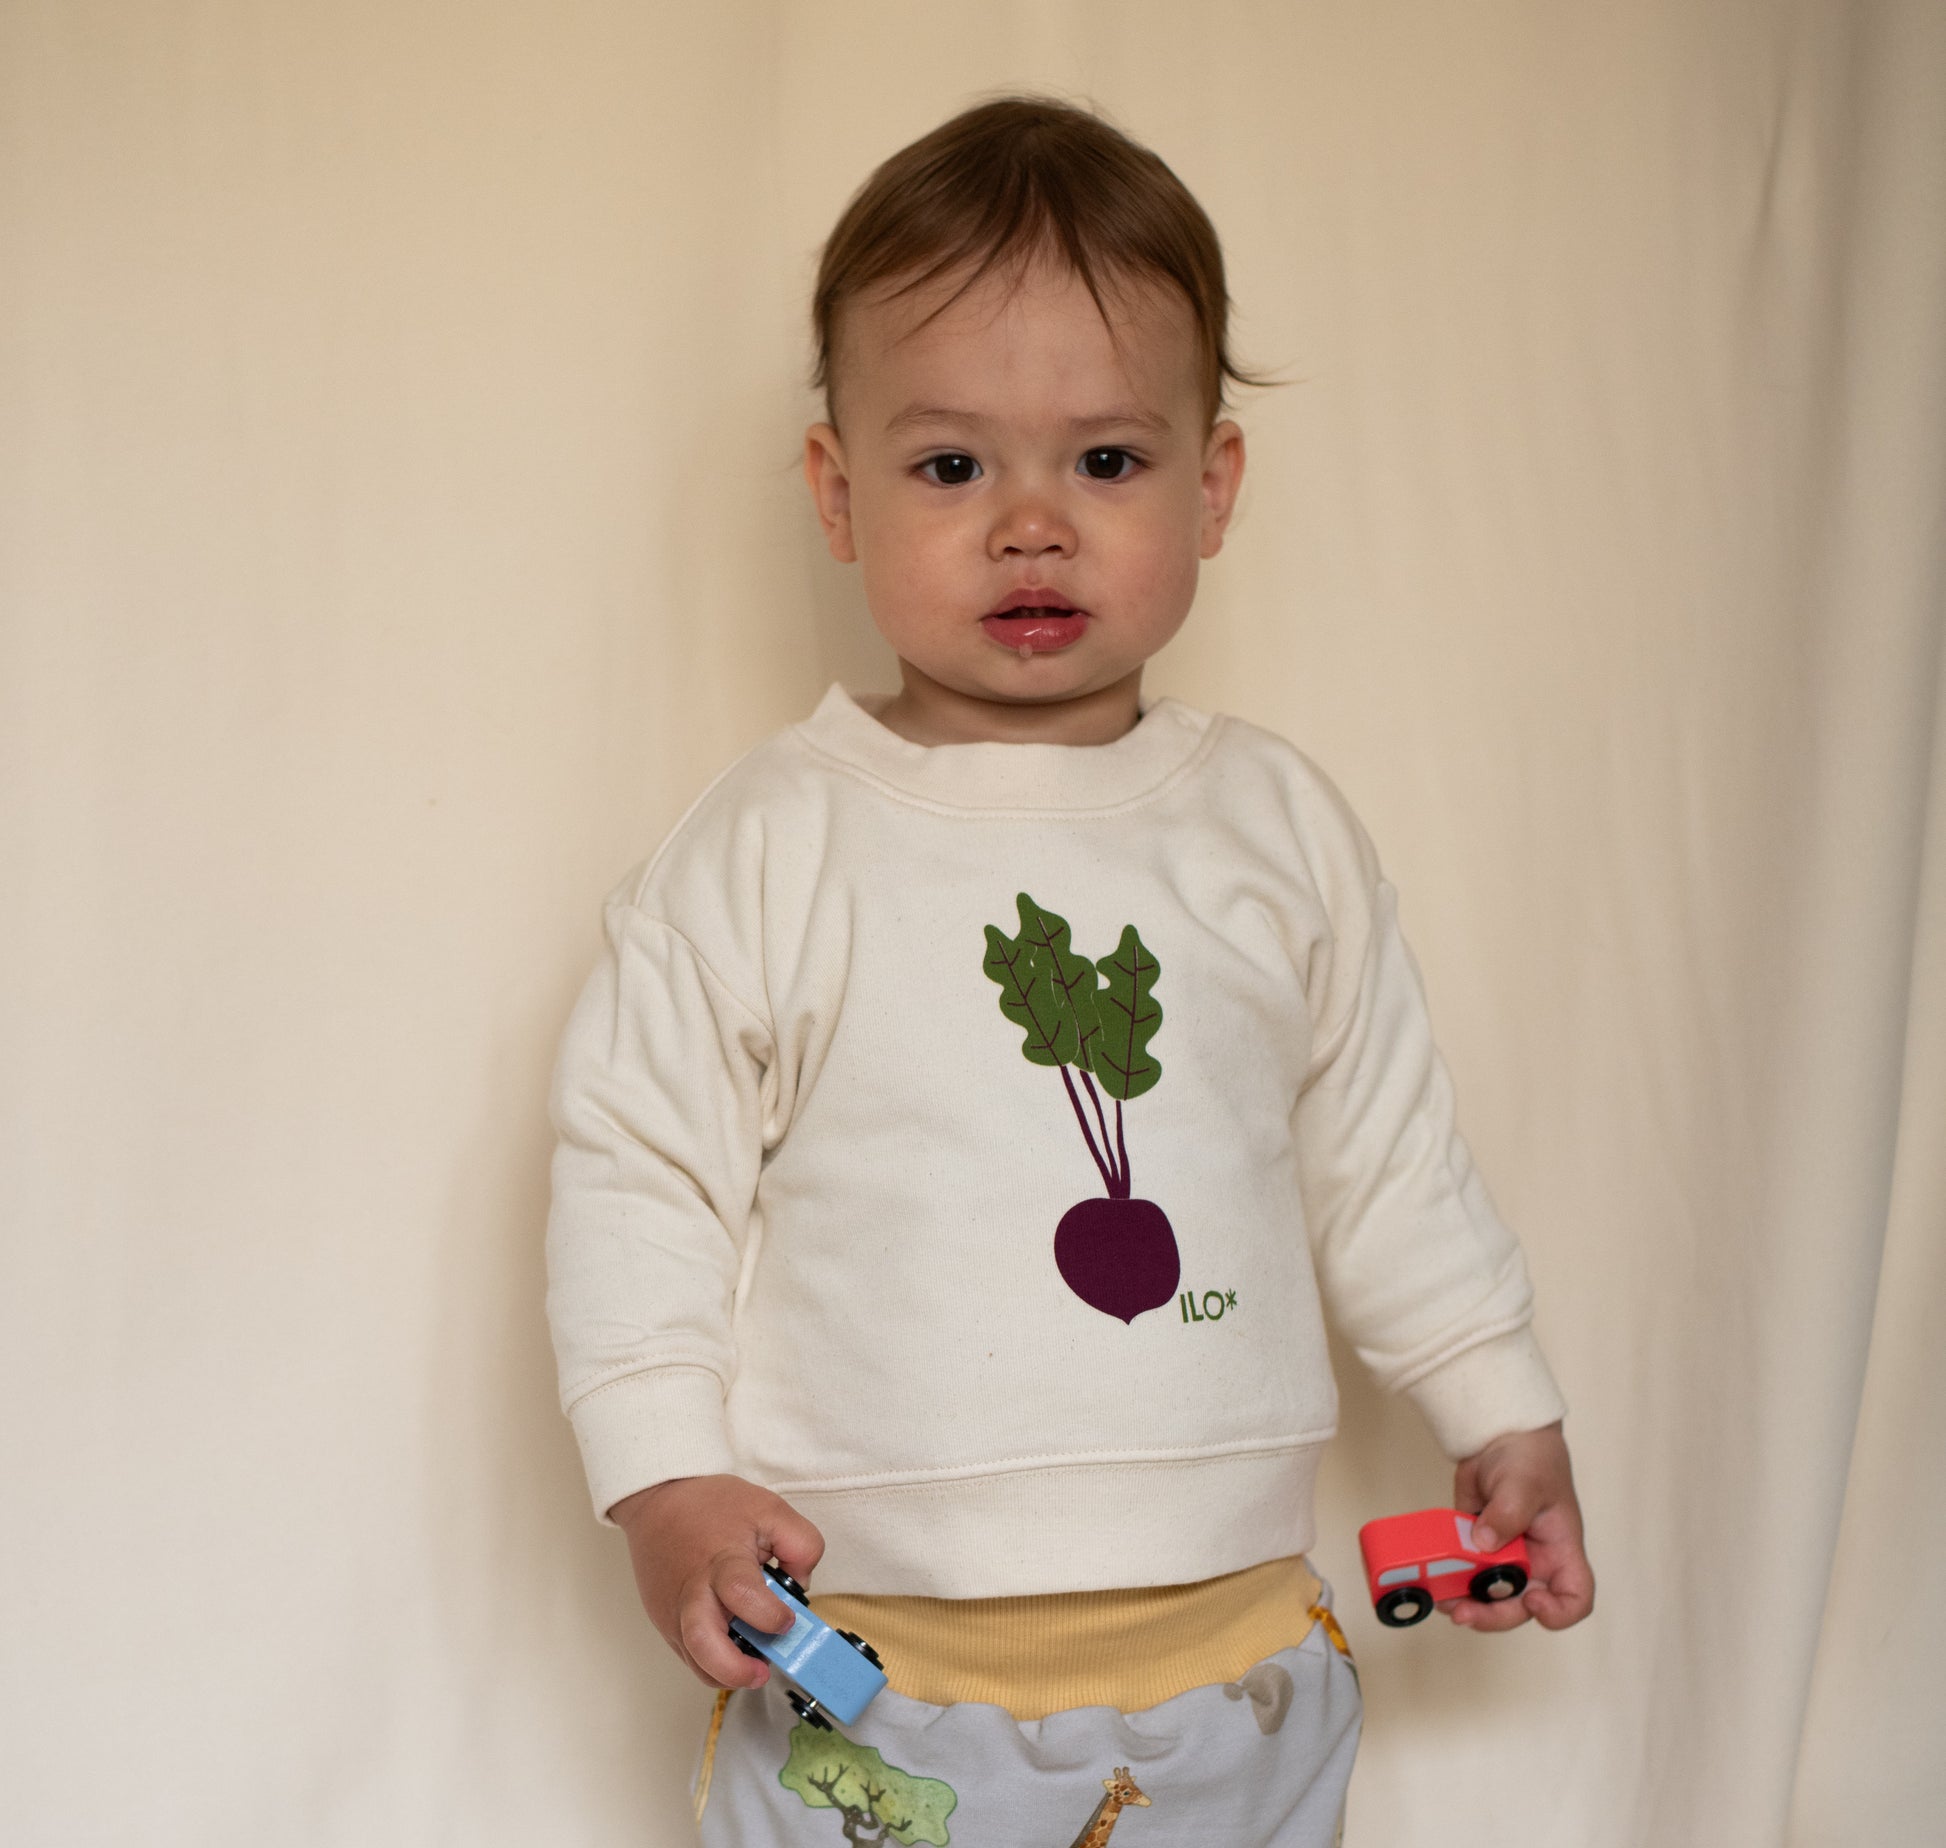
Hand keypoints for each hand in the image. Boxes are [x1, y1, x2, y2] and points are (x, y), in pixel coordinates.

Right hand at [609, 1473, 824, 1689]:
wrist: (658, 1502)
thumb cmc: (713, 1505)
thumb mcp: (770, 1509)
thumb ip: (801, 1545)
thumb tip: (800, 1589)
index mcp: (722, 1561)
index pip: (742, 1594)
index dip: (770, 1614)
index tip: (787, 1618)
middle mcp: (693, 1593)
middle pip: (703, 1644)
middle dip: (735, 1670)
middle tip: (762, 1670)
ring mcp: (674, 1612)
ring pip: (695, 1662)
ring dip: (726, 1673)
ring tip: (751, 1663)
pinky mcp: (665, 1621)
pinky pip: (690, 1654)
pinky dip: (713, 1661)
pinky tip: (733, 1646)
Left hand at [1441, 1421, 1593, 1631]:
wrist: (1501, 1437)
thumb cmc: (1530, 1459)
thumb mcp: (1524, 1482)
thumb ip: (1508, 1513)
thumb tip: (1483, 1543)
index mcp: (1560, 1551)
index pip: (1575, 1598)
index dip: (1558, 1612)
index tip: (1532, 1600)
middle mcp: (1534, 1563)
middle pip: (1521, 1607)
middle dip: (1494, 1615)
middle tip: (1465, 1612)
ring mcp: (1503, 1558)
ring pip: (1489, 1598)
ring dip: (1466, 1604)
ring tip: (1442, 1601)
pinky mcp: (1474, 1549)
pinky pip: (1463, 1575)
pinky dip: (1448, 1583)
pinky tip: (1431, 1583)